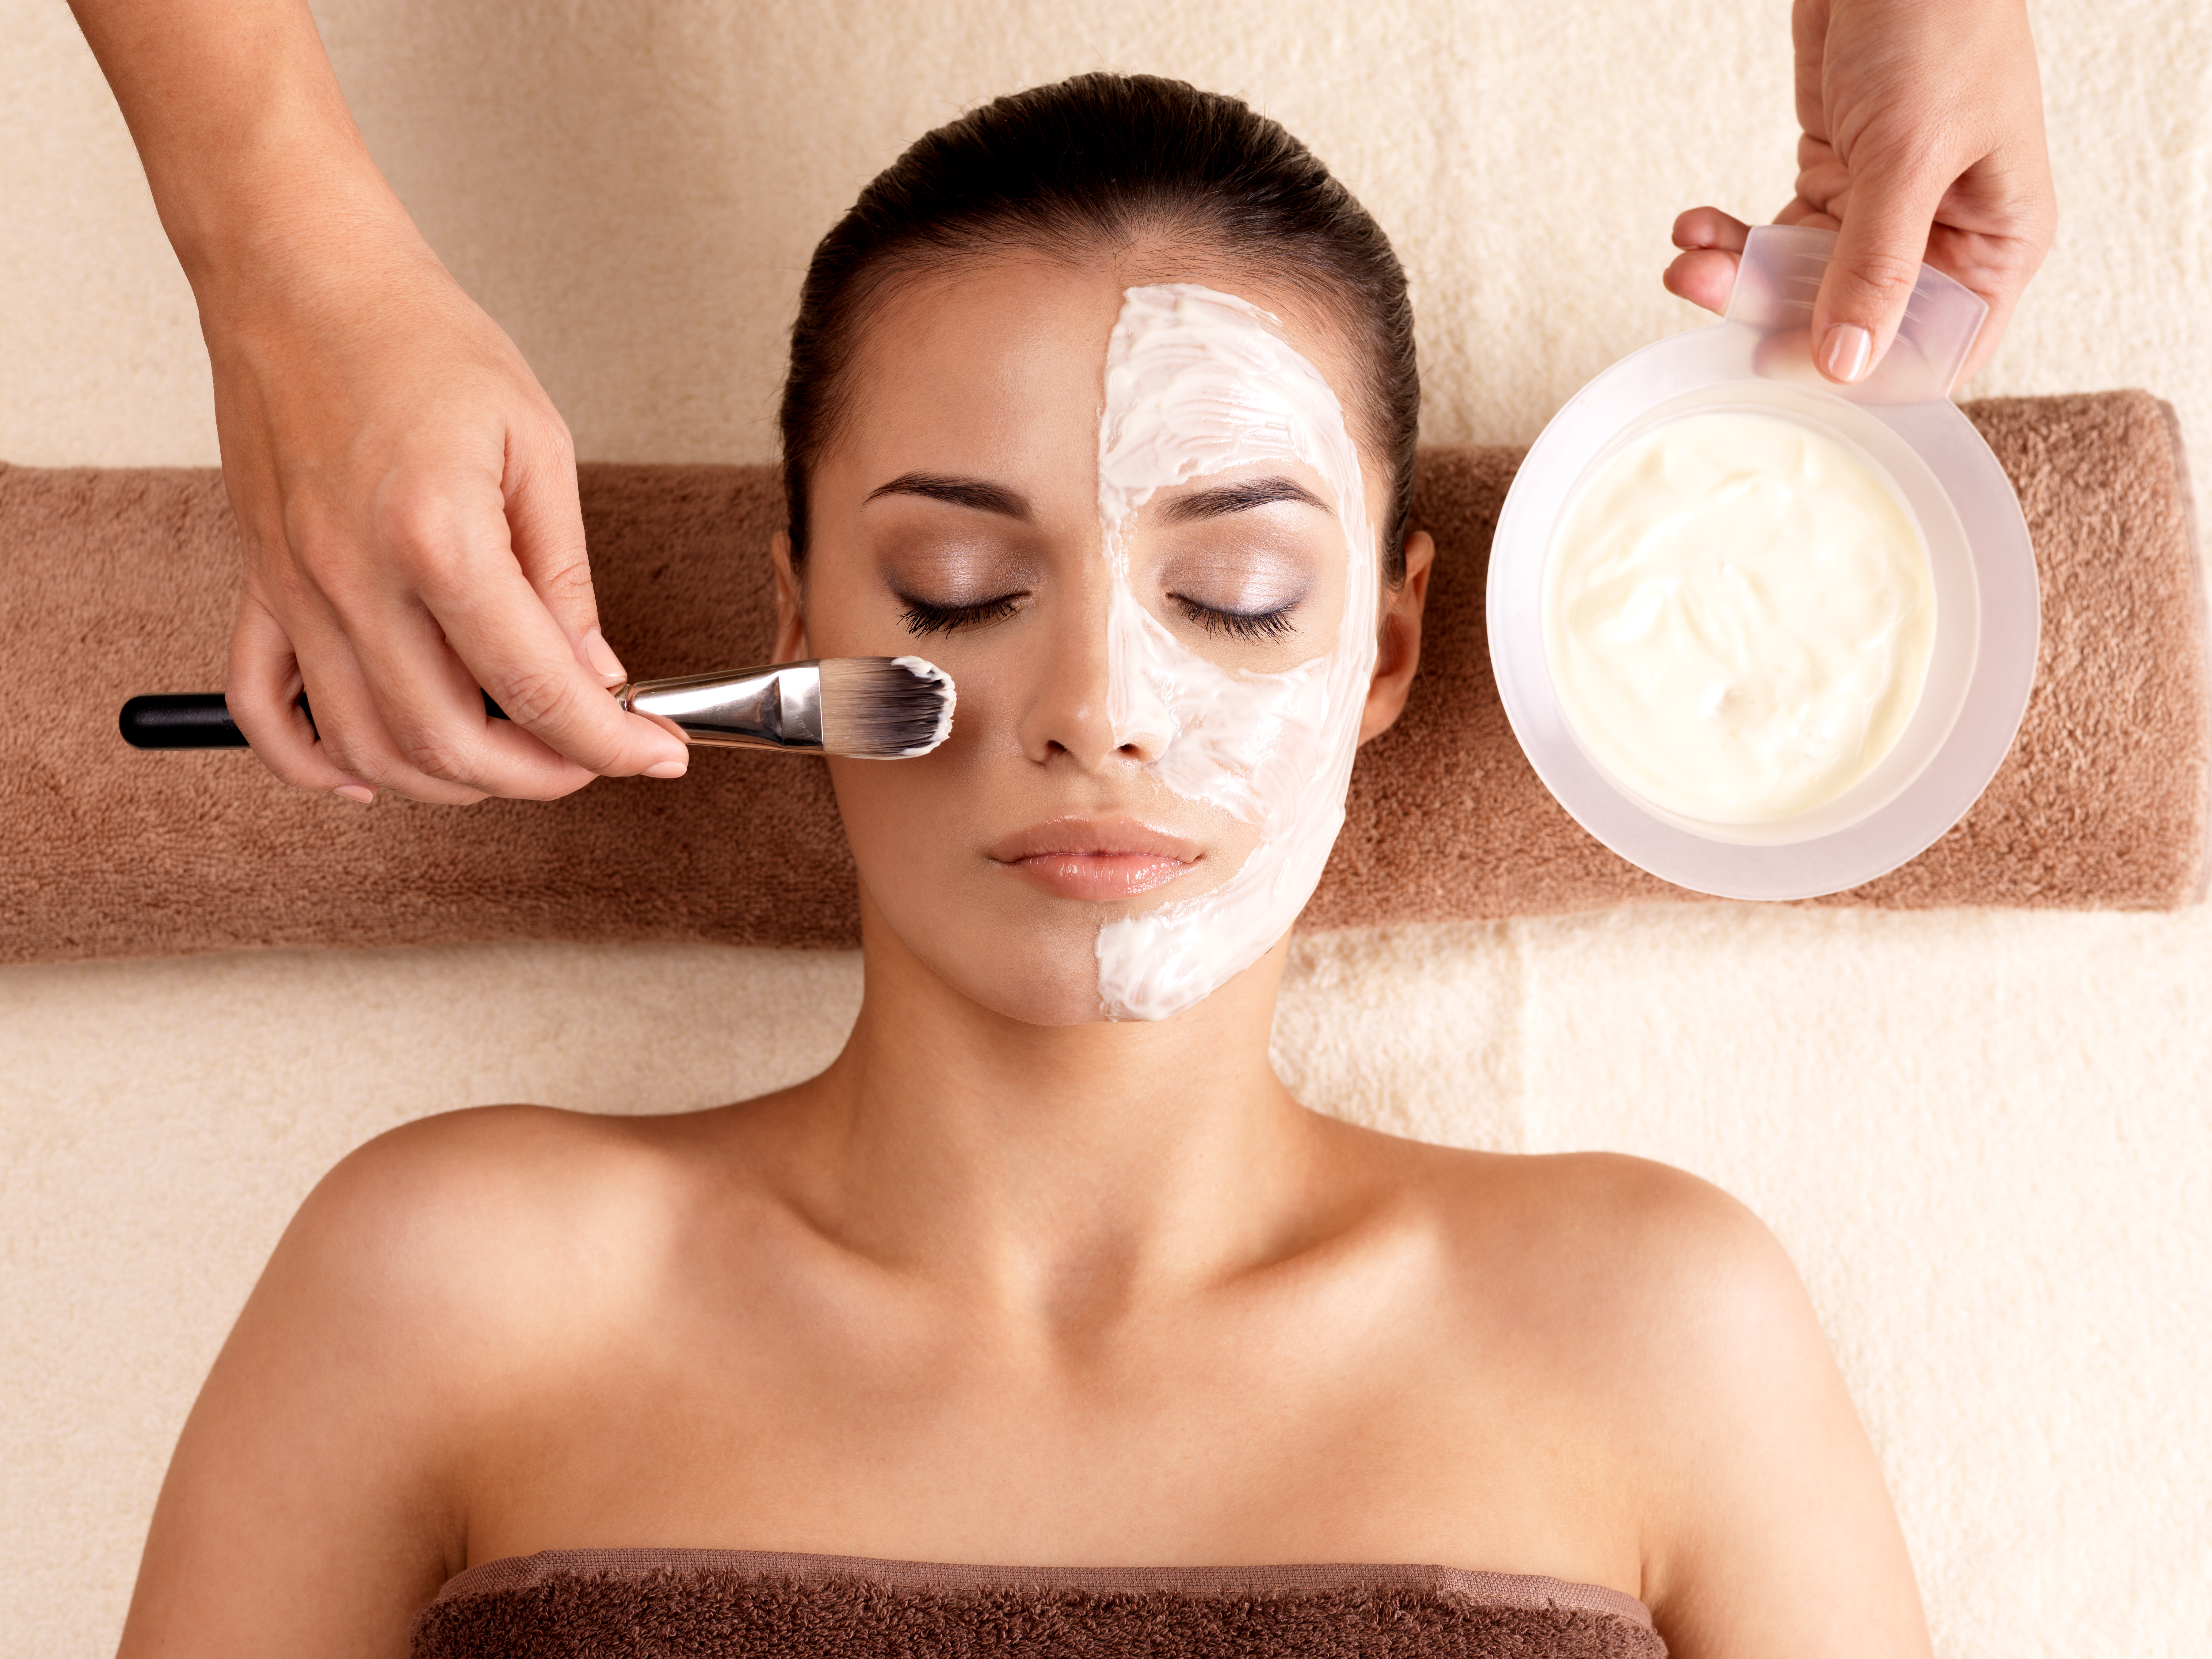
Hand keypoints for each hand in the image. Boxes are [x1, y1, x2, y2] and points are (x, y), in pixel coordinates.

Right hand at [211, 230, 690, 803]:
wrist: (301, 278)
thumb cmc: (418, 339)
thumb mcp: (536, 444)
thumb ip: (563, 575)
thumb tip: (598, 672)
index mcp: (439, 539)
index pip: (541, 689)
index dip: (613, 743)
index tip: (658, 757)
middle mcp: (356, 580)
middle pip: (451, 742)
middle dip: (541, 776)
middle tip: (593, 760)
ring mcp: (296, 590)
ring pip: (368, 748)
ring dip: (449, 783)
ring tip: (512, 762)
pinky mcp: (260, 585)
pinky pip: (266, 709)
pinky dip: (317, 762)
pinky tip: (373, 773)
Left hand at [1665, 0, 2055, 387]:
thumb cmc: (1942, 25)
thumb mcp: (1912, 154)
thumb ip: (1876, 264)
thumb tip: (1845, 362)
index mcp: (1997, 244)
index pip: (1933, 349)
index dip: (1859, 368)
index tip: (1781, 360)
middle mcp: (1942, 237)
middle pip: (1849, 318)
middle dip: (1770, 310)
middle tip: (1700, 294)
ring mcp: (1883, 210)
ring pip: (1798, 279)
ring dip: (1736, 275)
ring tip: (1685, 260)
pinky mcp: (1835, 178)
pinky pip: (1775, 234)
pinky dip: (1730, 237)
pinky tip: (1694, 229)